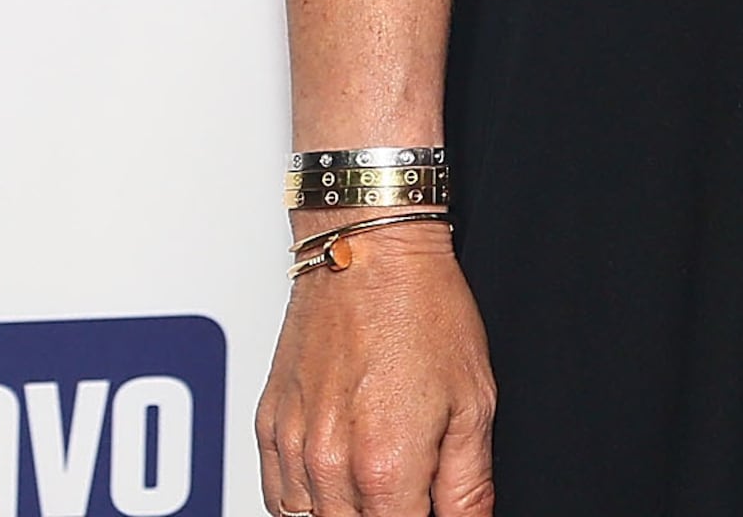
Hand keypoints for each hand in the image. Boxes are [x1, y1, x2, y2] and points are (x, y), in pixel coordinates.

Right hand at [255, 219, 497, 515]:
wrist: (370, 251)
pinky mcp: (268, 426)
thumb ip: (468, 484)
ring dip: (343, 515)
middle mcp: (329, 463)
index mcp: (385, 465)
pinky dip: (304, 501)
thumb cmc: (424, 310)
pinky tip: (334, 483)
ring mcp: (292, 446)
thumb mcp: (474, 401)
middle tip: (407, 494)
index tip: (431, 510)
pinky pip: (276, 495)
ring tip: (375, 489)